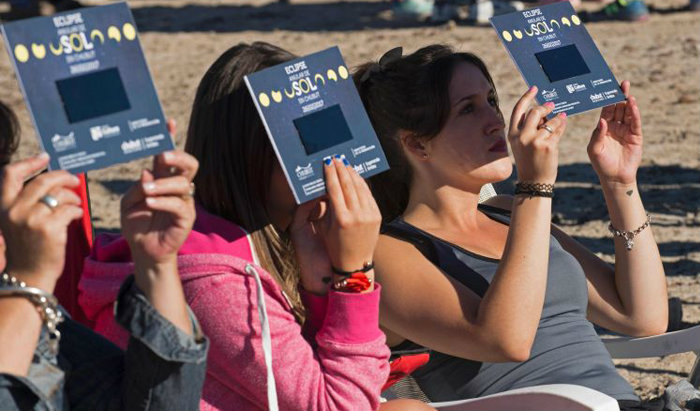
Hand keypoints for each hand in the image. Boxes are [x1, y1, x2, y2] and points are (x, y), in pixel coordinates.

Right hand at [0, 153, 82, 290]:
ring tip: (76, 203)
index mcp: (2, 206)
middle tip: (74, 180)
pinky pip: (70, 209)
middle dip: (63, 177)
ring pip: (59, 194)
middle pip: (42, 180)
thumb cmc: (27, 248)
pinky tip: (76, 215)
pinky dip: (76, 210)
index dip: (29, 162)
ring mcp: (31, 219)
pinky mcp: (49, 228)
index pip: (10, 174)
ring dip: (72, 196)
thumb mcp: (16, 222)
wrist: (29, 277)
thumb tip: (51, 179)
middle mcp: (13, 210)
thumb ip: (26, 202)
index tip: (45, 157)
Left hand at [121, 150, 197, 268]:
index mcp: (162, 179)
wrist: (142, 251)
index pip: (170, 156)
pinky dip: (163, 201)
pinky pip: (179, 204)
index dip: (171, 139)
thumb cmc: (136, 224)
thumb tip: (148, 172)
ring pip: (182, 183)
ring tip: (146, 191)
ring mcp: (183, 202)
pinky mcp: (186, 218)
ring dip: (162, 184)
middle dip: (178, 156)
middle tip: (162, 158)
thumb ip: (136, 187)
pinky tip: (150, 202)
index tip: (168, 122)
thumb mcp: (127, 202)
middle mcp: (176, 187)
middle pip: (189, 163)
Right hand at [290, 156, 380, 292]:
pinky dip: (362, 184)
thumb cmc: (335, 246)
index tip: (327, 163)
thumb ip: (327, 206)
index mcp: (341, 219)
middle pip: (348, 185)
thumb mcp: (326, 227)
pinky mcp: (377, 216)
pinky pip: (369, 195)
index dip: (330, 174)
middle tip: (336, 158)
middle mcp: (357, 215)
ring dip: (352, 174)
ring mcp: (369, 215)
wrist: (355, 263)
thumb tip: (328, 186)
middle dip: (341, 169)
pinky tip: (356, 177)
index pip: (334, 189)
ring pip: (360, 187)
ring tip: (345, 164)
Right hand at [507, 87, 566, 183]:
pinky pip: (558, 130)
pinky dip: (561, 125)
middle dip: (545, 107)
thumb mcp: (522, 144)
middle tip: (551, 105)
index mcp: (513, 134)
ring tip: (560, 117)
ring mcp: (534, 141)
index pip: (519, 110)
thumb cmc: (529, 161)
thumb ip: (528, 127)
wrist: (533, 181)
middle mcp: (522, 136)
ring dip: (556, 118)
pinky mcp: (547, 146)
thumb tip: (541, 110)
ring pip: (549, 121)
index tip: (534, 88)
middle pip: (535, 112)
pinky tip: (563, 123)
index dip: (527, 97)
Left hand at [587, 81, 641, 185]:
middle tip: (622, 83)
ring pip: (628, 113)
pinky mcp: (635, 136)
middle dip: (620, 96)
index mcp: (603, 127)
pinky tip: (633, 106)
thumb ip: (597, 135)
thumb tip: (602, 121)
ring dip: (628, 103)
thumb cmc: (601, 164)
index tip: (608, 88)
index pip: (606, 110)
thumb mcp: (594, 149)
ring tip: (628, 93)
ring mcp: (626, 130)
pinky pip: (635, 123)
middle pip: (619, 108)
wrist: (615, 177)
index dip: (608, 99)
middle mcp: (615, 126)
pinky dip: (635, 114)